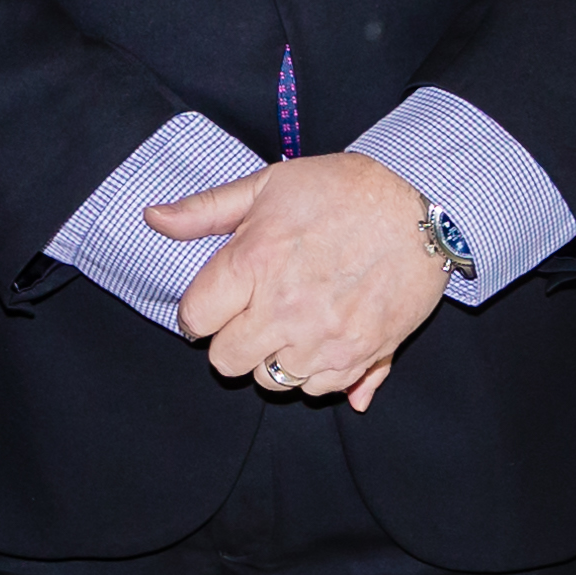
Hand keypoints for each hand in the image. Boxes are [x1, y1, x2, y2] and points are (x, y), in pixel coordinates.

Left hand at [153, 153, 449, 413]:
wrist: (423, 206)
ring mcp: (322, 337)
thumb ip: (206, 210)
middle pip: (225, 360)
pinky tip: (322, 337)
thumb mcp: (269, 185)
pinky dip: (314, 371)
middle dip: (232, 338)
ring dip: (273, 357)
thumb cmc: (344, 190)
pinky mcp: (359, 355)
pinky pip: (316, 389)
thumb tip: (152, 218)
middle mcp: (284, 308)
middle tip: (255, 313)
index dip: (200, 311)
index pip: (194, 319)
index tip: (217, 302)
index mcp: (254, 262)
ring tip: (293, 323)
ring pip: (269, 381)